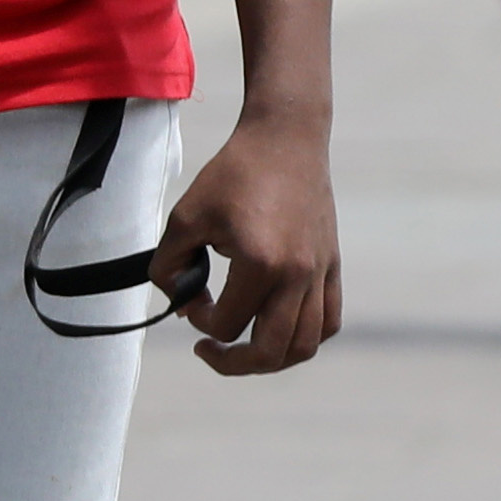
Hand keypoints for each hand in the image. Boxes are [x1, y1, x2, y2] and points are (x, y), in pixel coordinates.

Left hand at [160, 109, 341, 375]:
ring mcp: (320, 271)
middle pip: (270, 351)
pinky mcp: (332, 264)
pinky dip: (306, 336)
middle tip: (211, 349)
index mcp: (261, 263)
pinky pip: (329, 320)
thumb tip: (184, 303)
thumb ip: (168, 268)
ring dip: (273, 358)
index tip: (190, 296)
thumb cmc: (234, 174)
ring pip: (305, 345)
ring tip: (247, 349)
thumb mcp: (184, 218)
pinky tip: (279, 325)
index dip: (199, 322)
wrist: (286, 138)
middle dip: (233, 362)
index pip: (227, 325)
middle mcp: (297, 274)